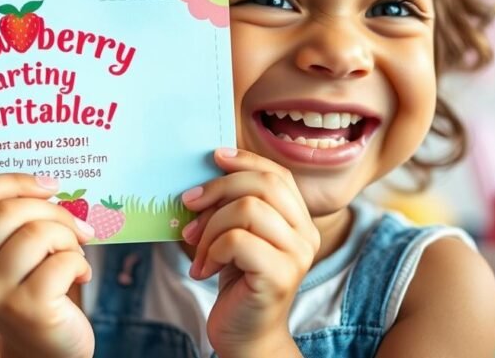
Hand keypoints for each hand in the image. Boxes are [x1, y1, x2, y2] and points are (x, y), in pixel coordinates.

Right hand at [0, 173, 95, 357]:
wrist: (45, 350)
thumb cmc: (33, 290)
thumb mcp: (10, 256)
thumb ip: (14, 221)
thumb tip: (48, 182)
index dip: (15, 181)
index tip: (49, 185)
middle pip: (8, 210)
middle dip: (53, 210)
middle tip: (76, 226)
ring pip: (37, 233)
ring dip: (68, 237)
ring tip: (74, 254)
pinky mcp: (26, 309)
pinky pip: (62, 261)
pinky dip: (80, 262)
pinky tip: (79, 275)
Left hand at [181, 148, 317, 356]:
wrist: (245, 337)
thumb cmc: (237, 283)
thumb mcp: (235, 236)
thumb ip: (233, 206)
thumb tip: (205, 171)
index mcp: (299, 220)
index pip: (277, 174)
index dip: (245, 160)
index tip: (214, 157)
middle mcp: (306, 234)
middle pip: (263, 184)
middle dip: (217, 189)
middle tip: (187, 206)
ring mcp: (297, 255)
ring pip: (247, 209)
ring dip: (209, 226)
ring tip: (197, 251)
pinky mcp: (280, 276)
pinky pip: (237, 241)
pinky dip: (212, 250)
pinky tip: (204, 270)